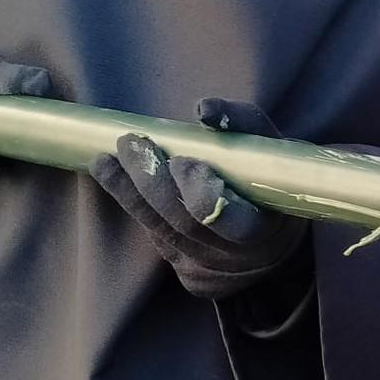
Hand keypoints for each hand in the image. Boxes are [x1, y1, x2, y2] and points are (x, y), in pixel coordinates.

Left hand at [92, 98, 304, 299]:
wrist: (273, 243)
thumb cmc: (271, 184)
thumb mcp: (273, 152)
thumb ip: (244, 124)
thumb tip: (204, 109)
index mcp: (263, 227)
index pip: (228, 219)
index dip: (201, 192)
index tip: (182, 160)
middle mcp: (233, 255)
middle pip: (184, 222)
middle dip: (152, 181)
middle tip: (132, 144)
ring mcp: (205, 267)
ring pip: (161, 230)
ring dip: (128, 190)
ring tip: (106, 159)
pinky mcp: (184, 270)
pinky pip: (154, 237)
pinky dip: (132, 204)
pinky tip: (113, 176)